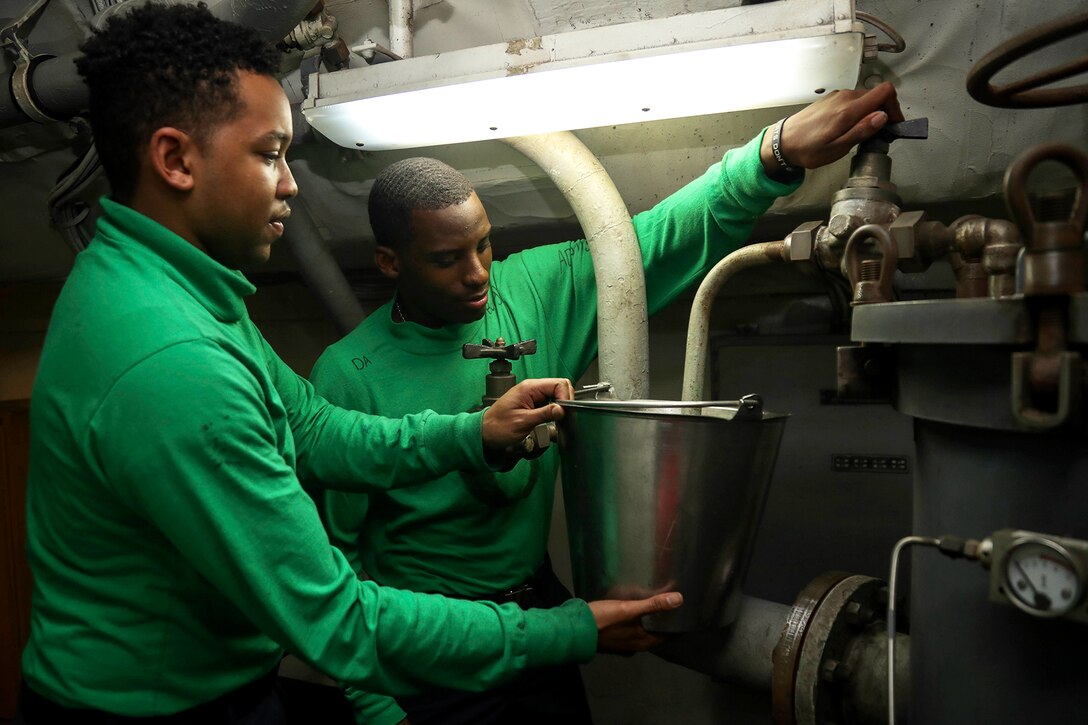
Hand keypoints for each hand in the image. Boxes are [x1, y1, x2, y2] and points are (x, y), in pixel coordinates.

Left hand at [481, 378, 572, 451]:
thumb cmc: (498, 427)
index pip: (558, 383)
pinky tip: (554, 420)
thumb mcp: (523, 421)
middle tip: (564, 417)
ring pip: (556, 395)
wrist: (486, 433)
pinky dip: (555, 410)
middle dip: (565, 401)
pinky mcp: (533, 404)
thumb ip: (544, 414)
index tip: (565, 412)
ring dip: (561, 406)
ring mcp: (533, 396)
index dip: (565, 397)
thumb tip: (562, 409)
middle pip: (560, 387)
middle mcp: (532, 389)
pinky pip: (550, 403)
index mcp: (529, 388)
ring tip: (559, 420)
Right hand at [589, 592, 683, 655]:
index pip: (668, 636)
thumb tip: (679, 599)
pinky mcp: (613, 640)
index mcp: (642, 642)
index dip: (677, 626)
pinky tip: (633, 614)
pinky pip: (631, 632)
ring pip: (642, 633)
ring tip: (654, 608)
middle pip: (655, 635)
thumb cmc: (604, 620)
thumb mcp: (629, 609)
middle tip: (671, 607)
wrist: (575, 629)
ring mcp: (623, 645)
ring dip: (649, 623)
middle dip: (663, 623)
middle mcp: (635, 647)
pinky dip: (637, 624)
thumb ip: (653, 605)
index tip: (686, 614)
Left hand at [760, 81, 903, 174]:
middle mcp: (844, 97)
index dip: (894, 106)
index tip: (892, 124)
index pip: (885, 91)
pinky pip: (852, 101)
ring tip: (861, 133)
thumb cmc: (808, 149)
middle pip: (876, 95)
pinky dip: (858, 111)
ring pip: (865, 99)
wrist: (782, 142)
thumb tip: (883, 116)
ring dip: (870, 113)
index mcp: (849, 109)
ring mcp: (837, 96)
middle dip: (883, 112)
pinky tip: (849, 128)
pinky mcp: (830, 99)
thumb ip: (861, 131)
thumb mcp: (837, 148)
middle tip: (878, 133)